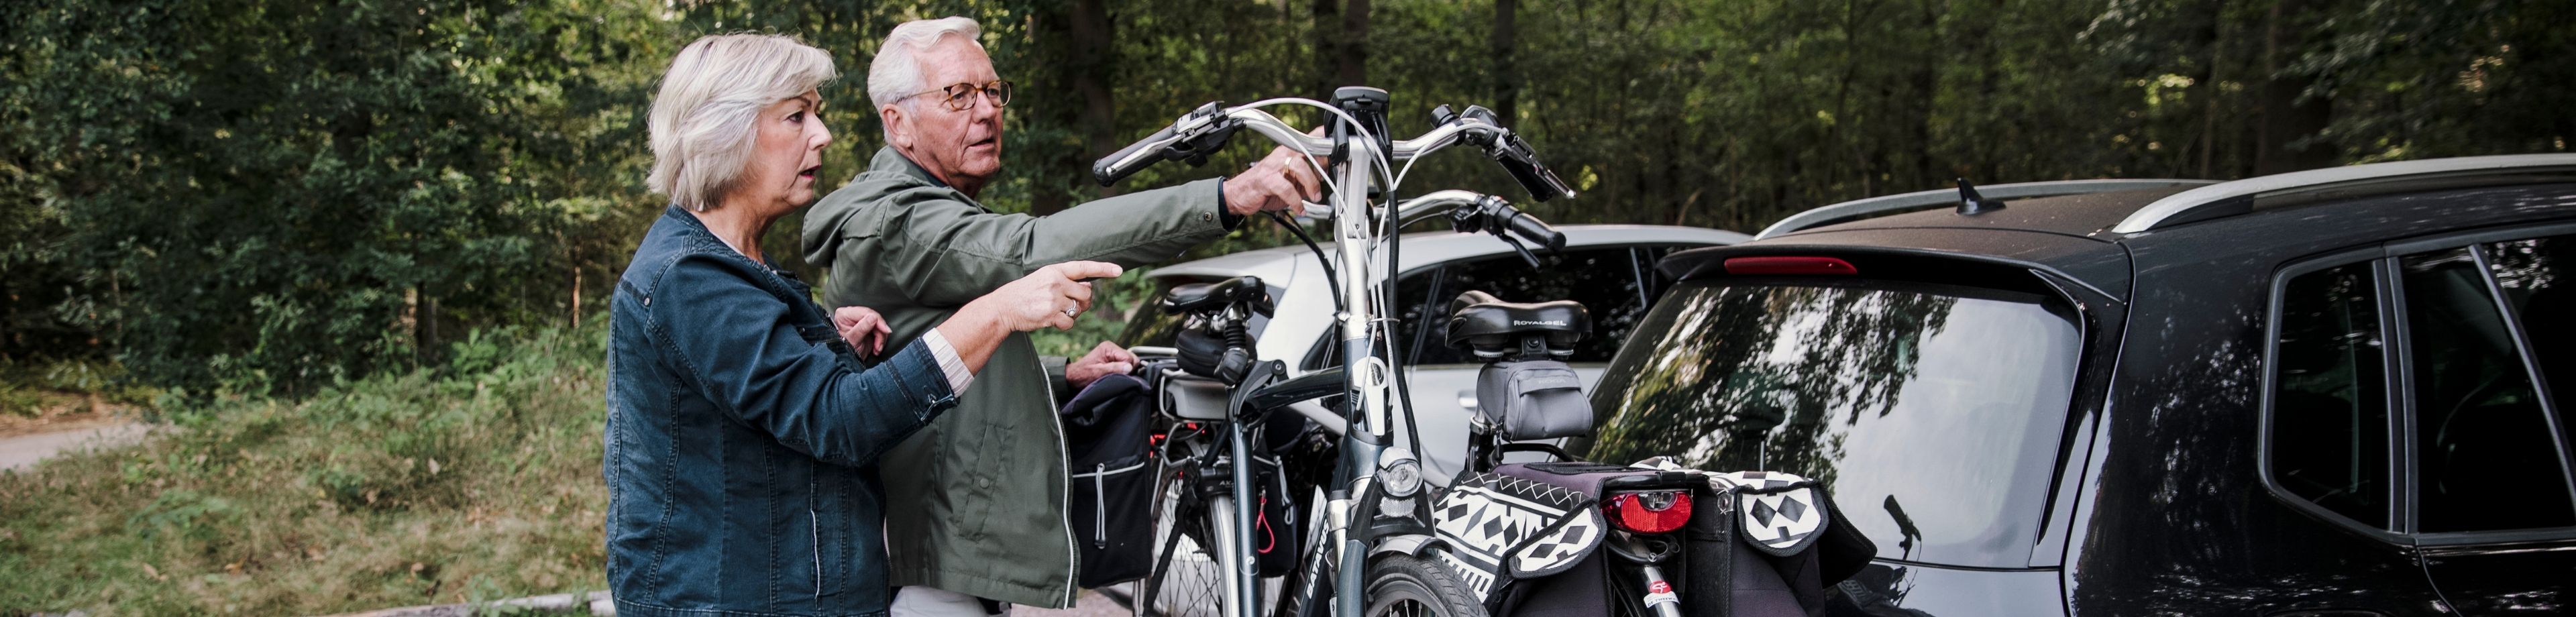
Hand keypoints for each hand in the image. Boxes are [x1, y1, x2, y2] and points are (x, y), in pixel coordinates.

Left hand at [831, 306, 890, 356]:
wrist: (847, 362)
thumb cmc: (844, 351)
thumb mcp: (853, 340)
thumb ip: (862, 328)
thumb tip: (873, 317)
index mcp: (845, 314)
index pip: (866, 313)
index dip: (878, 321)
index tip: (886, 331)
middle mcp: (852, 315)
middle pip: (874, 318)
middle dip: (880, 333)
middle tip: (879, 345)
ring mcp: (860, 321)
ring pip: (879, 325)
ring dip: (881, 338)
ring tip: (877, 348)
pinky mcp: (867, 327)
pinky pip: (880, 330)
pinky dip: (880, 340)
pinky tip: (876, 348)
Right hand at [967, 261, 1125, 331]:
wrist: (1004, 307)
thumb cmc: (1026, 292)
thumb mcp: (1044, 278)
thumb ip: (1065, 280)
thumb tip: (1088, 287)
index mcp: (1055, 270)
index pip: (1084, 267)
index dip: (1103, 269)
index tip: (1119, 270)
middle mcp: (1056, 282)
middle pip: (1086, 293)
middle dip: (1084, 301)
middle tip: (1072, 304)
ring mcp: (1053, 299)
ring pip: (1079, 309)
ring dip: (1072, 314)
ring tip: (1056, 311)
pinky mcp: (1050, 315)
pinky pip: (1070, 322)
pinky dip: (1064, 324)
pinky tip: (1052, 320)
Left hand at [1066, 341, 1140, 388]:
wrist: (1073, 377)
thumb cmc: (1083, 375)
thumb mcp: (1098, 373)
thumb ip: (1114, 369)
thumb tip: (1129, 367)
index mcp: (1109, 348)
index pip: (1129, 358)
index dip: (1127, 369)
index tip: (1117, 376)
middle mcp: (1113, 348)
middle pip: (1132, 359)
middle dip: (1127, 370)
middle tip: (1115, 377)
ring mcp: (1114, 354)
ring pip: (1130, 363)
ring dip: (1125, 371)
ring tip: (1113, 376)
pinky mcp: (1114, 359)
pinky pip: (1126, 365)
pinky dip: (1123, 371)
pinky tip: (1115, 375)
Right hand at [1222, 128, 1323, 216]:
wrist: (1239, 193)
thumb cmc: (1267, 185)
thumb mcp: (1291, 179)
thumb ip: (1308, 176)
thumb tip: (1327, 176)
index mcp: (1290, 151)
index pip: (1311, 138)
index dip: (1326, 142)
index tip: (1336, 151)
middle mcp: (1283, 154)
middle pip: (1309, 151)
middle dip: (1321, 167)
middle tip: (1324, 183)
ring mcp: (1274, 166)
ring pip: (1300, 167)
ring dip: (1311, 185)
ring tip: (1314, 197)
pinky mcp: (1266, 181)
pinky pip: (1286, 189)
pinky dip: (1296, 201)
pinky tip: (1299, 208)